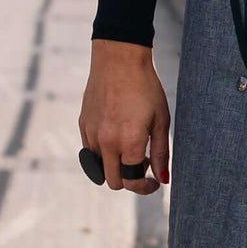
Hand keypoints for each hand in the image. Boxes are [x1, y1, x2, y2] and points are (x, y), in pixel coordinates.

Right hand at [77, 38, 171, 192]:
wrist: (119, 60)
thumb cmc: (146, 88)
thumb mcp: (160, 120)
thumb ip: (160, 153)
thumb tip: (163, 179)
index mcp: (128, 141)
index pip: (131, 181)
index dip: (144, 187)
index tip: (154, 183)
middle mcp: (106, 142)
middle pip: (113, 181)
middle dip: (130, 179)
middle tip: (144, 162)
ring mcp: (91, 134)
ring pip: (98, 168)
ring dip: (114, 167)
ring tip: (130, 147)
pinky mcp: (83, 125)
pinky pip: (90, 151)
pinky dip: (103, 153)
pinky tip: (117, 135)